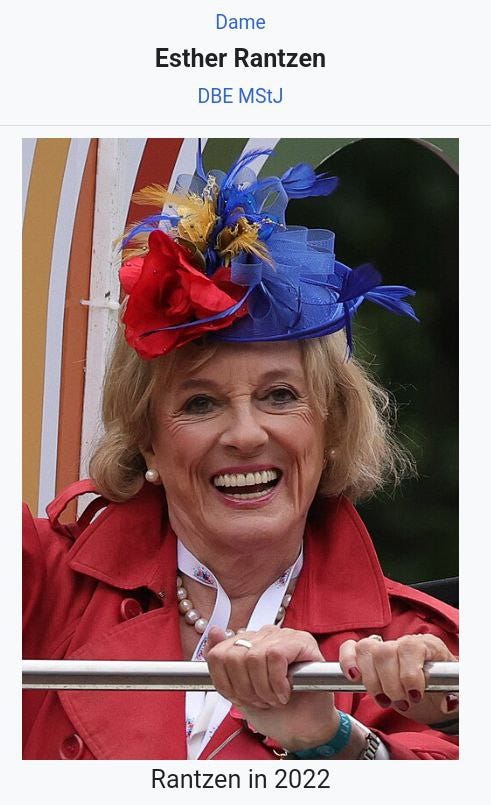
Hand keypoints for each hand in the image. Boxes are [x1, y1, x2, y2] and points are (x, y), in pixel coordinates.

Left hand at [205, 624, 339, 750]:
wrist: (306, 729)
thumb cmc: (276, 712)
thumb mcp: (239, 694)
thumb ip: (222, 666)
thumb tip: (214, 632)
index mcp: (247, 644)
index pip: (218, 654)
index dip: (226, 684)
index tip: (241, 699)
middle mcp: (264, 635)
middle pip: (234, 656)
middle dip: (245, 689)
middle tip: (261, 701)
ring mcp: (283, 636)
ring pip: (254, 656)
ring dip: (263, 688)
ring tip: (274, 699)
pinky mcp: (302, 642)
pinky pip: (276, 656)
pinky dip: (277, 681)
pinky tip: (285, 692)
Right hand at [339, 633, 457, 723]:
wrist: (433, 694)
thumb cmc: (441, 692)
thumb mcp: (448, 694)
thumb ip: (447, 694)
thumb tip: (446, 702)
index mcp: (427, 645)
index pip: (409, 647)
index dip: (409, 673)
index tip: (414, 696)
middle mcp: (402, 641)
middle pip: (384, 652)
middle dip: (389, 685)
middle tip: (401, 704)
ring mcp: (383, 646)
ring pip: (365, 650)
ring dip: (372, 681)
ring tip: (385, 700)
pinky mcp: (367, 655)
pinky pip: (349, 648)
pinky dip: (348, 661)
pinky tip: (354, 678)